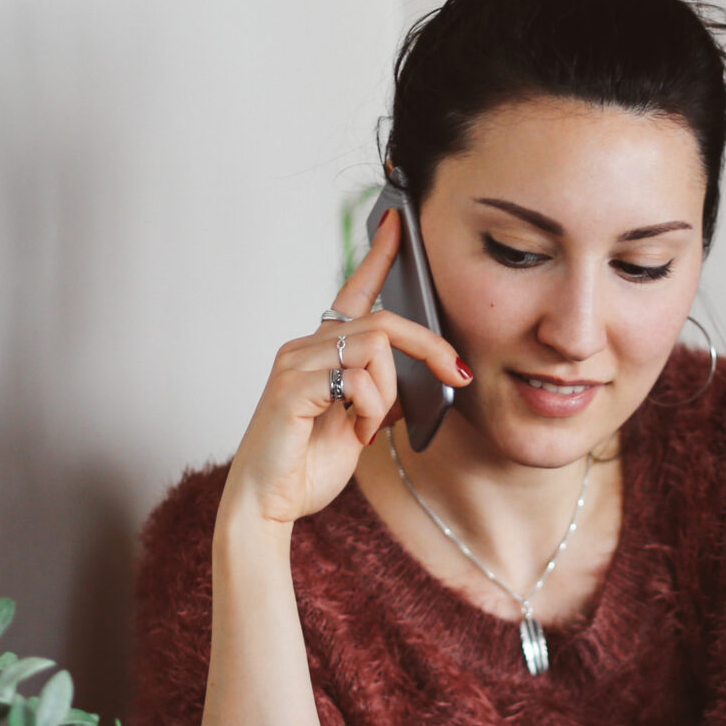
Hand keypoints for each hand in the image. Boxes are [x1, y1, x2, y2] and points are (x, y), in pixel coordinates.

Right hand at [218, 211, 470, 531]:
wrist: (268, 504)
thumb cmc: (306, 466)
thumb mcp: (362, 426)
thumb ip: (387, 395)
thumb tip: (427, 379)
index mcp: (323, 351)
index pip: (355, 291)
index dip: (379, 254)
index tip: (398, 221)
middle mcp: (305, 346)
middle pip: (384, 321)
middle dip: (430, 348)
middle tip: (456, 375)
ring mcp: (295, 363)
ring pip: (375, 348)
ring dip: (389, 394)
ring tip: (370, 428)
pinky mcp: (291, 386)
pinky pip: (356, 378)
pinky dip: (371, 410)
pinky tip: (356, 434)